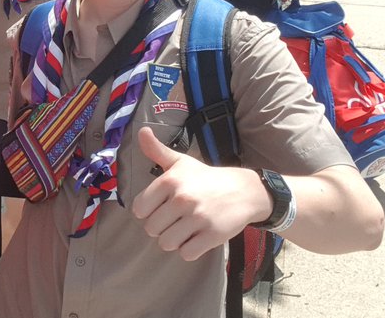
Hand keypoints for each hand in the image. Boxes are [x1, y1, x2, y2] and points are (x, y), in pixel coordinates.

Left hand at [130, 127, 268, 260]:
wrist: (245, 191)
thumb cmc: (206, 178)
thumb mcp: (181, 162)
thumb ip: (156, 150)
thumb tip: (142, 130)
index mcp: (169, 181)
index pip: (139, 210)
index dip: (149, 211)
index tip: (162, 206)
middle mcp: (182, 199)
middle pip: (152, 229)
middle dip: (162, 227)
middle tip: (176, 219)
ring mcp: (198, 218)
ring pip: (167, 244)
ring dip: (174, 240)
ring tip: (186, 229)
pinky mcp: (212, 235)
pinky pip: (186, 254)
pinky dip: (190, 250)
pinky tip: (197, 237)